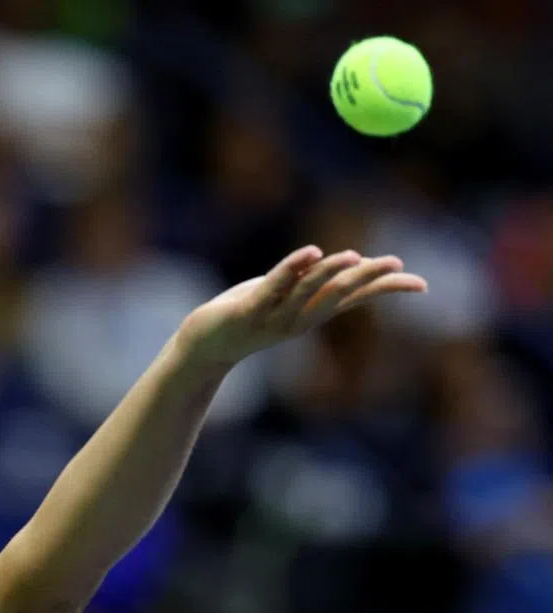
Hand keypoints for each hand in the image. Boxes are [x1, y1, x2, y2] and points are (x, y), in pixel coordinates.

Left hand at [175, 246, 427, 366]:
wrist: (205, 345)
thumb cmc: (247, 315)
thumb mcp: (287, 297)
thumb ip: (314, 282)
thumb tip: (350, 263)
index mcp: (312, 312)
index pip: (357, 298)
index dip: (387, 290)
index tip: (422, 285)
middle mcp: (300, 317)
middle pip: (340, 293)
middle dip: (368, 278)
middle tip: (397, 263)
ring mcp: (275, 315)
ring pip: (309, 290)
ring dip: (331, 273)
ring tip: (354, 256)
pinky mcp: (250, 309)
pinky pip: (275, 285)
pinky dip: (292, 267)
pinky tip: (310, 252)